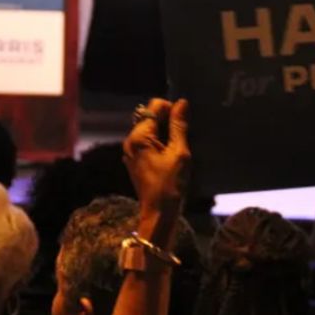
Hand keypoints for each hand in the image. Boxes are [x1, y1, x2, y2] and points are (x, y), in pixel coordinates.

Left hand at [124, 98, 190, 217]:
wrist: (158, 212)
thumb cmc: (171, 184)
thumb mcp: (179, 153)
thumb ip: (179, 126)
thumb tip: (182, 103)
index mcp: (139, 136)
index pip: (154, 106)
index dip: (171, 109)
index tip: (184, 124)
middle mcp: (130, 140)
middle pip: (150, 116)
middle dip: (167, 121)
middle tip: (183, 137)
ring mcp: (130, 151)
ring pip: (149, 129)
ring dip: (164, 133)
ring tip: (178, 147)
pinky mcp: (134, 160)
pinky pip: (146, 142)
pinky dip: (159, 143)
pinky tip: (170, 156)